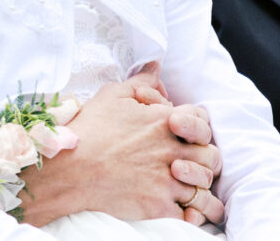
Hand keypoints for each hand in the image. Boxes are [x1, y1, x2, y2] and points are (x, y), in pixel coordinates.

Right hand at [13, 76, 222, 226]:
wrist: (70, 169)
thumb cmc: (89, 130)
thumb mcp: (113, 95)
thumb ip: (142, 81)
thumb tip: (156, 66)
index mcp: (164, 122)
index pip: (201, 120)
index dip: (195, 124)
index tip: (184, 131)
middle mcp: (172, 150)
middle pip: (210, 156)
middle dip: (204, 158)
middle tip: (190, 161)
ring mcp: (168, 180)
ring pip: (203, 187)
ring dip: (200, 187)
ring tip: (190, 189)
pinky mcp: (159, 206)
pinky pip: (189, 213)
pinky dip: (190, 214)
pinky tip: (183, 210)